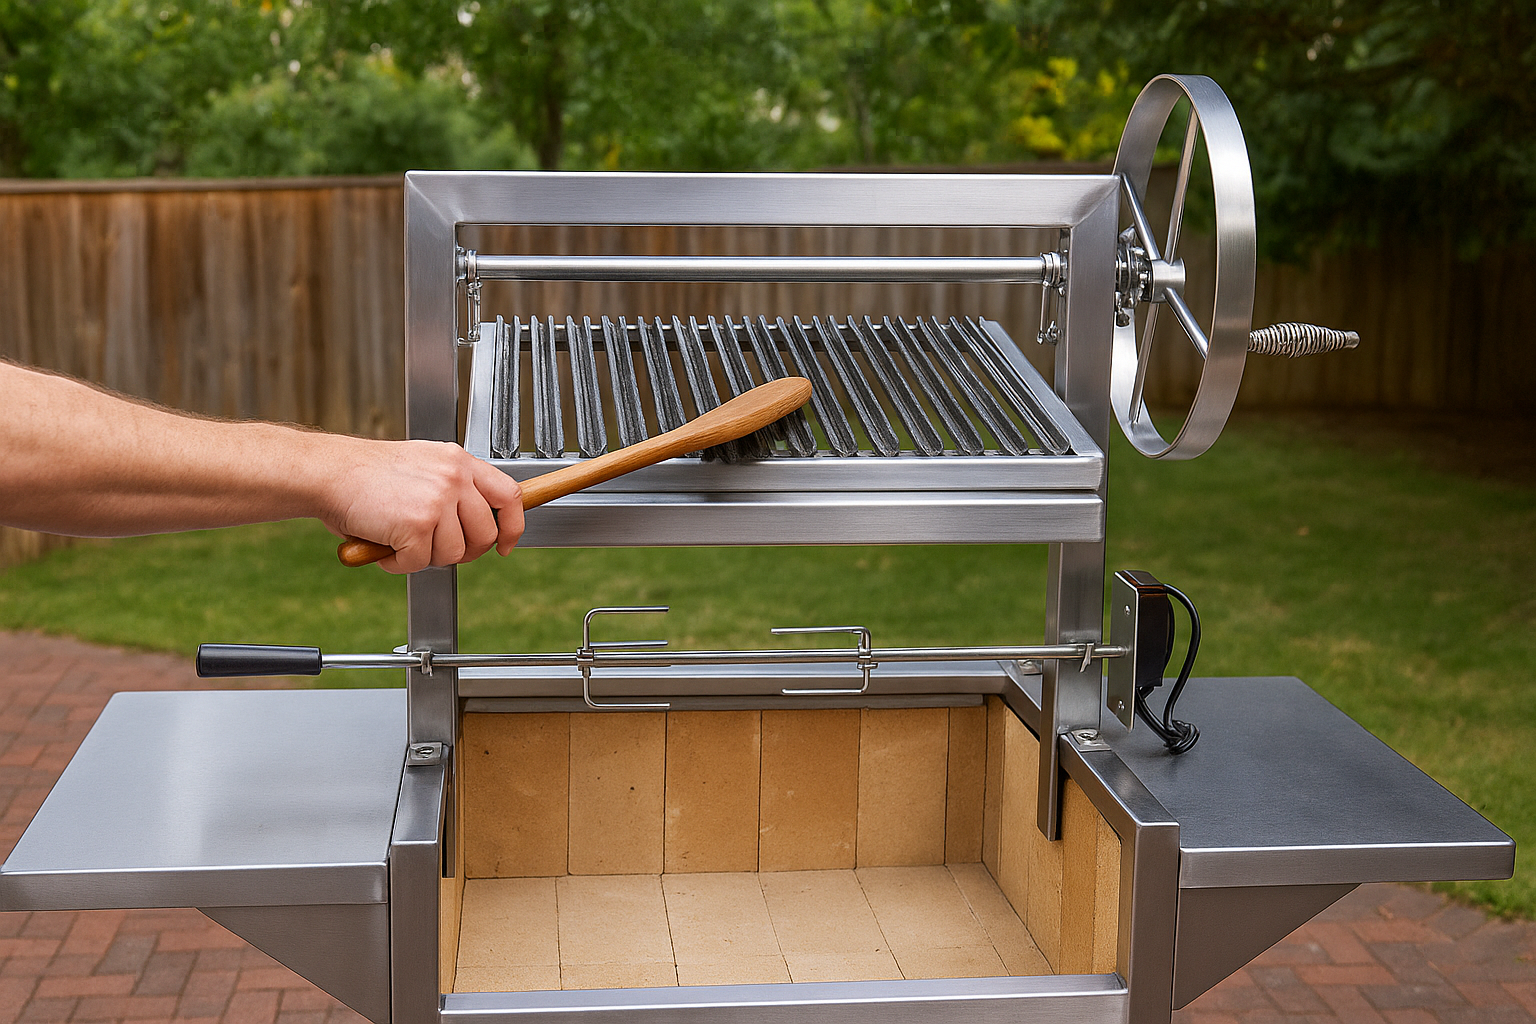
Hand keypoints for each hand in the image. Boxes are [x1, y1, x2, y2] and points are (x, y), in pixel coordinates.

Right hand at [318, 437, 523, 573]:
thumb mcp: (423, 467)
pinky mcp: (418, 524)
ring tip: (399, 539)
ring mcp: (438, 500)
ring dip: (424, 557)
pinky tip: (384, 546)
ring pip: (453, 553)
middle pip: (485, 534)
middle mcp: (454, 478)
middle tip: (433, 549)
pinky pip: (419, 563)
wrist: (329, 472)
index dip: (512, 526)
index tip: (505, 544)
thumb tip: (474, 527)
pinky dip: (398, 564)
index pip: (509, 495)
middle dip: (463, 552)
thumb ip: (453, 490)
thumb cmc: (367, 475)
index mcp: (459, 461)